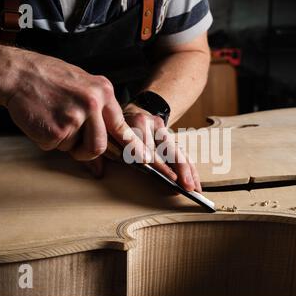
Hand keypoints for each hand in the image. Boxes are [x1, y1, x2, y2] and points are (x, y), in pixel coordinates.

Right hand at [4, 49, 173, 177]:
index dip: (133, 147)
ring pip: (78, 149)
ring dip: (66, 144)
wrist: (17, 73)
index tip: (144, 160)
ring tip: (54, 122)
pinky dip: (47, 139)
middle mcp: (93, 103)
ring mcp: (75, 116)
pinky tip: (42, 119)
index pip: (122, 127)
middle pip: (100, 146)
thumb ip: (97, 119)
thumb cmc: (49, 81)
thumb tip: (102, 165)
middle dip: (86, 152)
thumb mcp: (81, 89)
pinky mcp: (57, 129)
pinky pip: (57, 147)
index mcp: (103, 92)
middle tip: (72, 143)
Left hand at [86, 104, 201, 192]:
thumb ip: (102, 150)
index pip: (141, 143)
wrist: (133, 106)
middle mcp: (151, 124)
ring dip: (187, 172)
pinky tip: (195, 182)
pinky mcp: (170, 135)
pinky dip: (190, 169)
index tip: (155, 169)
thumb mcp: (106, 133)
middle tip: (183, 184)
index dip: (149, 157)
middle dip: (177, 168)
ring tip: (194, 188)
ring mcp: (163, 129)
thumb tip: (99, 171)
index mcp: (132, 121)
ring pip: (178, 152)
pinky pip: (182, 154)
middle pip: (167, 147)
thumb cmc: (116, 126)